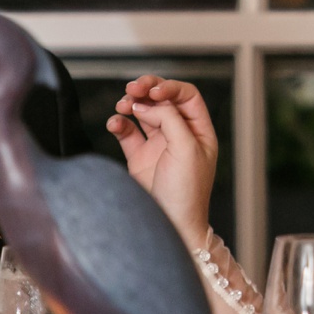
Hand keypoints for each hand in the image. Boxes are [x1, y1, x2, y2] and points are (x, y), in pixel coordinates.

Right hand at [108, 75, 217, 249]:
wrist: (171, 225)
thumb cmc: (187, 193)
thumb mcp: (186, 149)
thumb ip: (170, 119)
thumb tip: (149, 104)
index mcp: (199, 131)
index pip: (186, 96)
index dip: (169, 88)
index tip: (153, 92)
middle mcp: (180, 135)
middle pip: (163, 100)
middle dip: (147, 90)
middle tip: (133, 88)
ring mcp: (159, 145)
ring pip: (143, 113)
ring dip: (131, 104)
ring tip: (122, 105)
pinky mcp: (139, 158)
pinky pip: (127, 132)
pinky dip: (119, 123)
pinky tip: (115, 123)